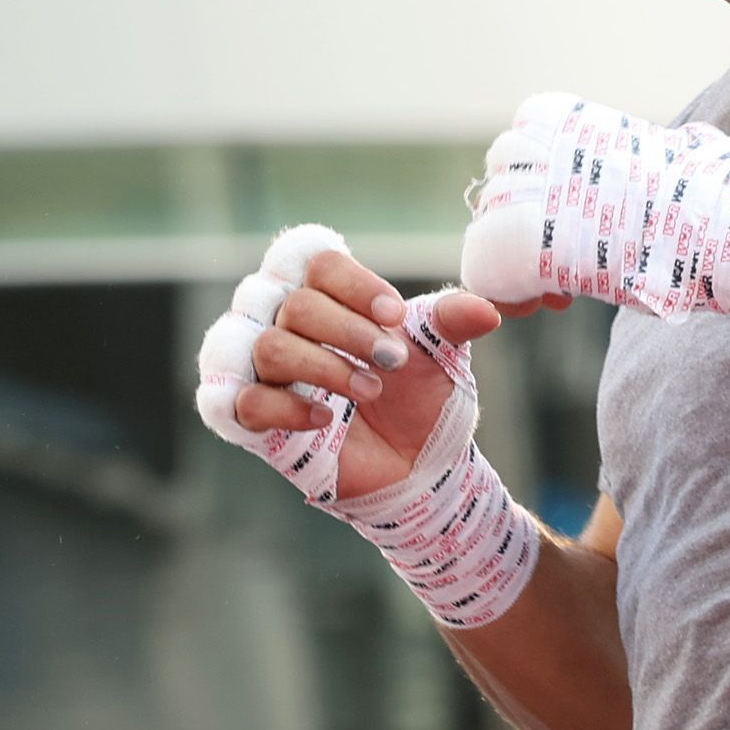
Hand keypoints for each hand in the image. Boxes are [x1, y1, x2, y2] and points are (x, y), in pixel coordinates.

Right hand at [193, 225, 539, 627]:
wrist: (419, 469)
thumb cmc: (419, 399)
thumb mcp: (441, 355)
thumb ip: (453, 322)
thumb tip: (487, 309)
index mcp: (321, 293)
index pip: (313, 260)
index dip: (354, 283)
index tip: (396, 317)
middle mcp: (280, 323)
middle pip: (293, 302)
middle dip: (351, 332)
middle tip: (392, 362)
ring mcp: (260, 372)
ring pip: (268, 346)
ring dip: (325, 367)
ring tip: (369, 390)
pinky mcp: (250, 419)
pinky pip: (242, 401)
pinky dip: (288, 407)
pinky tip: (328, 419)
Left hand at [463, 92, 729, 381]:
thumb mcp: (701, 153)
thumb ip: (676, 147)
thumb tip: (685, 145)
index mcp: (583, 121)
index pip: (522, 141)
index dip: (533, 186)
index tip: (567, 225)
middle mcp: (553, 146)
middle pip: (499, 181)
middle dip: (516, 226)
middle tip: (556, 270)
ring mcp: (540, 191)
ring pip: (486, 221)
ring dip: (507, 261)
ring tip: (550, 294)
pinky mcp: (535, 242)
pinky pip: (482, 263)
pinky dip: (501, 290)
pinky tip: (538, 304)